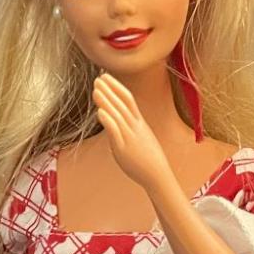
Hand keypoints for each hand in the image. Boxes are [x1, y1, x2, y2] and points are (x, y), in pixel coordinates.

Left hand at [91, 74, 177, 195]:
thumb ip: (128, 129)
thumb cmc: (148, 159)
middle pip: (122, 104)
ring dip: (106, 101)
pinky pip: (116, 132)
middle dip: (109, 90)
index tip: (106, 78)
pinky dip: (108, 121)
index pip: (128, 99)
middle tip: (98, 78)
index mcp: (139, 123)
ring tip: (96, 89)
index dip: (117, 87)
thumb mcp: (139, 138)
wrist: (158, 175)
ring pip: (117, 115)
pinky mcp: (124, 149)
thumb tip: (117, 124)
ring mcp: (129, 137)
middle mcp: (135, 127)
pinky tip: (99, 112)